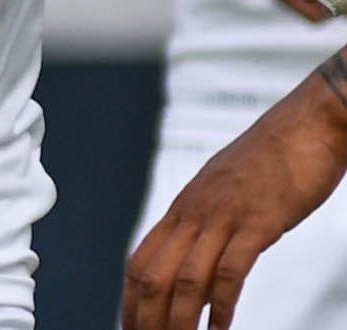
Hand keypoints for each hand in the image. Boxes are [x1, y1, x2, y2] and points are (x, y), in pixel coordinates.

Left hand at [124, 62, 346, 329]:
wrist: (306, 126)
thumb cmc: (270, 160)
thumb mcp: (226, 192)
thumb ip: (208, 222)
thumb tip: (196, 255)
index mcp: (184, 205)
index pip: (141, 259)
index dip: (130, 298)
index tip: (129, 325)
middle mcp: (195, 210)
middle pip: (153, 273)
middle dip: (145, 316)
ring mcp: (224, 216)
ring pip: (186, 277)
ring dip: (178, 320)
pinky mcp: (257, 222)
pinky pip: (231, 271)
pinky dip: (222, 306)